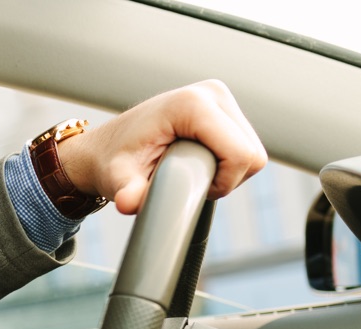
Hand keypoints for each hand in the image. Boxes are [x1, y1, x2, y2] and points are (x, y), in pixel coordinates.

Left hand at [58, 79, 267, 214]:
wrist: (107, 147)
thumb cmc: (113, 161)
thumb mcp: (118, 179)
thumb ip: (128, 192)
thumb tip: (128, 204)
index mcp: (192, 103)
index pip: (241, 155)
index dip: (222, 182)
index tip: (188, 186)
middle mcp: (211, 92)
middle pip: (251, 155)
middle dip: (225, 178)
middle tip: (187, 180)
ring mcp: (220, 96)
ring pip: (252, 153)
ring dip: (227, 172)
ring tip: (190, 171)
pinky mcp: (224, 106)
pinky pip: (246, 147)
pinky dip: (228, 163)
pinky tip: (198, 161)